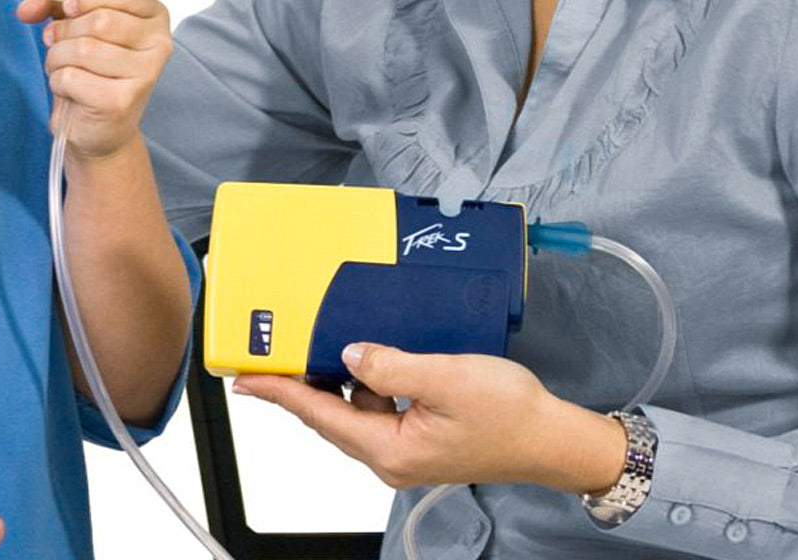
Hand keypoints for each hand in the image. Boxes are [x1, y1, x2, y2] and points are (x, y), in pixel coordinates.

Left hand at [16, 0, 171, 161]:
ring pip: (84, 49)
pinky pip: (72, 77)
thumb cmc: (89, 62)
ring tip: (64, 66)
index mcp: (154, 14)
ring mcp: (145, 74)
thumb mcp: (70, 16)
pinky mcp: (122, 101)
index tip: (69, 7)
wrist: (97, 122)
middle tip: (59, 42)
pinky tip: (71, 89)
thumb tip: (28, 7)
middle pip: (101, 20)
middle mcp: (159, 43)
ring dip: (58, 57)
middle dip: (65, 30)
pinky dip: (58, 81)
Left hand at [232, 344, 625, 493]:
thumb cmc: (509, 413)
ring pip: (351, 407)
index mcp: (390, 449)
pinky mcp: (419, 433)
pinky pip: (376, 403)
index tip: (245, 379)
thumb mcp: (446, 378)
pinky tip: (363, 352)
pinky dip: (362, 378)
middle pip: (329, 415)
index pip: (320, 415)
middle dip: (296, 384)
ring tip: (309, 343)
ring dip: (331, 377)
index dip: (279, 393)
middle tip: (264, 355)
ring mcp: (404, 446)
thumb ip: (391, 365)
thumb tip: (348, 355)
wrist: (553, 437)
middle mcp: (390, 454)